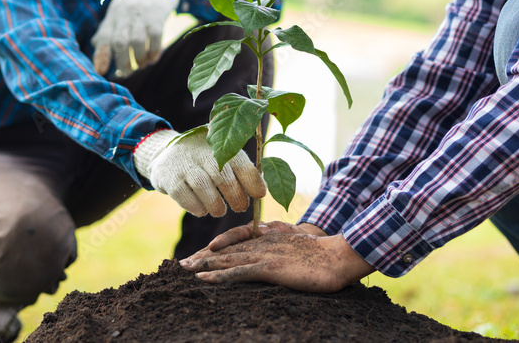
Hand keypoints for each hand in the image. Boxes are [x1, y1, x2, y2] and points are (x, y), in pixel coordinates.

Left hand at [92, 0, 178, 76]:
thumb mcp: (118, 9)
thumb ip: (107, 27)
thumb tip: (95, 45)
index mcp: (113, 15)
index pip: (104, 37)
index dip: (101, 55)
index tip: (100, 71)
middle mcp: (124, 14)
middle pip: (119, 42)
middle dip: (122, 62)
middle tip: (127, 73)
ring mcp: (141, 14)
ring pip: (137, 41)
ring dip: (139, 58)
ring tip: (141, 65)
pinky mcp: (157, 14)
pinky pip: (155, 36)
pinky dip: (154, 50)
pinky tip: (153, 58)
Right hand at [133, 130, 265, 216]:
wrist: (166, 153)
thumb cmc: (204, 159)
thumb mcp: (222, 155)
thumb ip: (242, 168)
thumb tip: (262, 189)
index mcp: (219, 144)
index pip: (240, 163)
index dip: (253, 182)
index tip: (259, 195)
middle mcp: (200, 151)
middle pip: (223, 176)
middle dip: (236, 197)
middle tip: (240, 207)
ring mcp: (183, 164)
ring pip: (203, 186)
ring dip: (216, 205)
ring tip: (220, 211)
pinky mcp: (169, 178)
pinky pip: (184, 196)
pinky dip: (197, 207)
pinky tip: (202, 209)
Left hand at [180, 223, 373, 292]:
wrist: (339, 256)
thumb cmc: (322, 256)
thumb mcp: (296, 248)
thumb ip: (280, 244)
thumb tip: (267, 240)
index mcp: (266, 240)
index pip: (233, 245)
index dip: (213, 252)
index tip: (197, 257)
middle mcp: (260, 245)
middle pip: (224, 251)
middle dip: (201, 257)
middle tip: (180, 264)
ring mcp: (263, 255)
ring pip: (225, 259)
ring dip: (203, 265)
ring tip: (183, 268)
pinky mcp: (269, 267)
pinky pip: (238, 272)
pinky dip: (219, 275)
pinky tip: (203, 278)